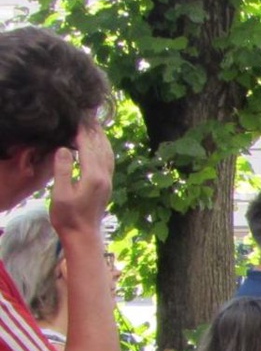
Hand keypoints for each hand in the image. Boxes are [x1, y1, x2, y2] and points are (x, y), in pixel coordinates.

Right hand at [49, 118, 113, 236]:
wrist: (83, 235)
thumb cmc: (68, 217)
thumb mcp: (61, 193)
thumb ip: (63, 170)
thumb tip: (66, 148)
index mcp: (93, 177)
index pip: (89, 148)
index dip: (83, 132)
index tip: (78, 117)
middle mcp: (105, 177)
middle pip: (102, 148)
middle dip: (95, 131)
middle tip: (89, 115)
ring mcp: (108, 182)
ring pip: (108, 154)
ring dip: (102, 139)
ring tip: (96, 126)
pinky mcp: (107, 186)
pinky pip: (109, 162)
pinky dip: (105, 150)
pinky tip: (101, 146)